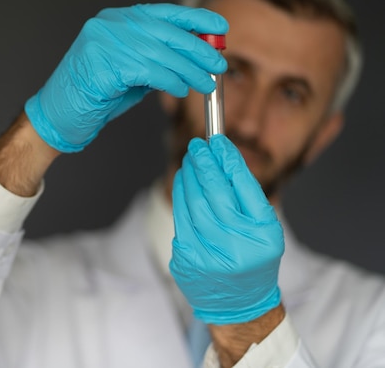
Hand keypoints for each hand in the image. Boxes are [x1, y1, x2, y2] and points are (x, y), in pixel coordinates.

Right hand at [25, 4, 227, 152]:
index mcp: (115, 20)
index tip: (218, 28)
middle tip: (217, 64)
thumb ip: (157, 60)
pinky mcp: (101, 64)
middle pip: (164, 32)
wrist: (59, 117)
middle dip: (196, 49)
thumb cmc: (94, 96)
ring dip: (188, 71)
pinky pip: (147, 71)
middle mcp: (108, 25)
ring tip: (204, 83)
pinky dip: (169, 81)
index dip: (194, 19)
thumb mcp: (132, 72)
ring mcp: (102, 42)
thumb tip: (195, 58)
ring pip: (159, 53)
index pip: (162, 13)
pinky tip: (180, 90)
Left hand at [169, 135, 283, 324]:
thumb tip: (222, 157)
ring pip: (192, 203)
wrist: (240, 304)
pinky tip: (183, 182)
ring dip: (189, 176)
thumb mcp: (265, 229)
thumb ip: (247, 195)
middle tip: (197, 145)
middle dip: (204, 164)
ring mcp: (207, 255)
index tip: (218, 141)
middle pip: (214, 192)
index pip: (243, 186)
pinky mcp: (185, 260)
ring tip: (190, 160)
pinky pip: (180, 218)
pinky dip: (180, 196)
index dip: (227, 159)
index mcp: (263, 236)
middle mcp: (236, 247)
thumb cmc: (254, 260)